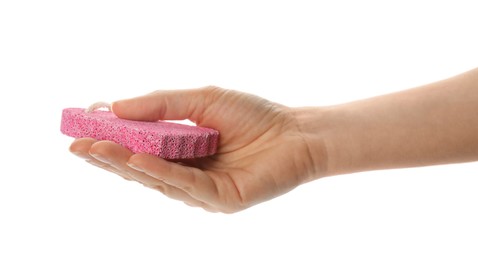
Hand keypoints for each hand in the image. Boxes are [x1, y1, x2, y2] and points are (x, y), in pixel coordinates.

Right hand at [70, 86, 324, 212]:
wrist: (296, 132)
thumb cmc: (252, 115)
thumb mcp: (201, 100)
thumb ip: (161, 104)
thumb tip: (115, 106)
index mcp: (181, 152)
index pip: (137, 148)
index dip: (110, 139)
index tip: (84, 124)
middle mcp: (187, 174)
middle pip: (140, 169)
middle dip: (107, 156)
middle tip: (77, 144)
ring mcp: (202, 190)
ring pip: (157, 179)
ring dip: (125, 164)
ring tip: (97, 148)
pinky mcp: (220, 199)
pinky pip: (186, 185)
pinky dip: (161, 172)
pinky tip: (137, 160)